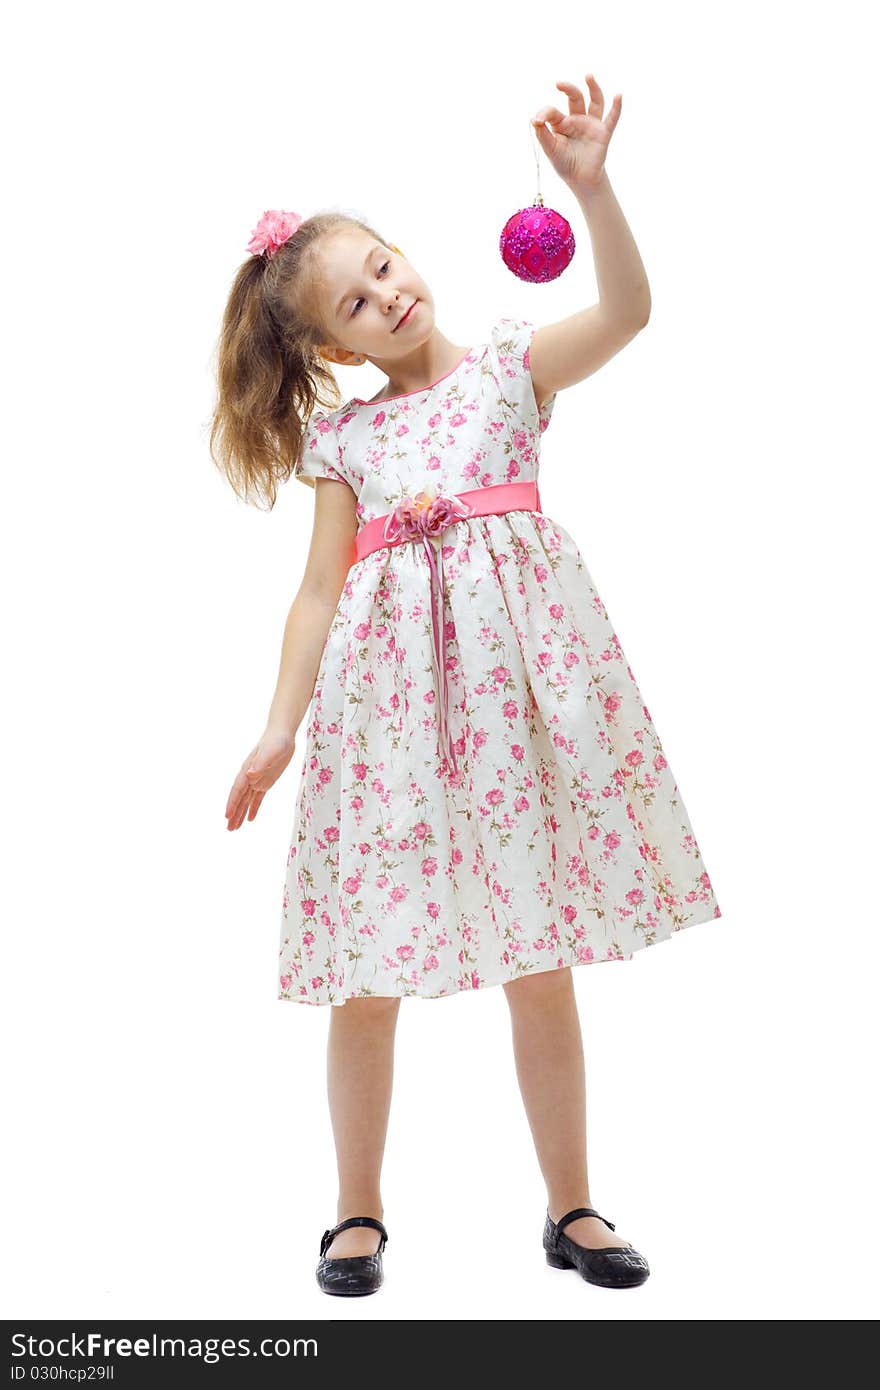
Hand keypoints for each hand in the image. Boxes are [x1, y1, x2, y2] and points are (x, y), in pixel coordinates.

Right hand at [225, 726, 295, 829]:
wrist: (282, 734)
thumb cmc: (276, 741)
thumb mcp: (271, 751)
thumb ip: (260, 763)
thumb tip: (249, 774)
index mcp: (247, 770)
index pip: (237, 790)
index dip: (232, 803)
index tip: (227, 816)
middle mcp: (249, 777)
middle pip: (239, 798)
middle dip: (234, 813)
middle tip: (229, 829)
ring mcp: (256, 779)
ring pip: (246, 801)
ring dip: (240, 814)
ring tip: (235, 828)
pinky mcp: (265, 781)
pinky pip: (257, 798)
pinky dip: (253, 808)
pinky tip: (250, 819)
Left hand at [532, 74, 621, 192]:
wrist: (580, 180)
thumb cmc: (564, 163)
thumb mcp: (550, 149)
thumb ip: (542, 134)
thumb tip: (534, 119)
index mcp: (562, 122)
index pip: (553, 111)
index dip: (545, 113)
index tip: (538, 120)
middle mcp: (577, 119)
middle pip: (575, 98)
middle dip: (568, 89)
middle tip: (559, 84)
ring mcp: (591, 124)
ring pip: (595, 101)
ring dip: (593, 88)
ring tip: (588, 76)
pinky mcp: (603, 133)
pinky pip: (611, 118)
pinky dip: (616, 107)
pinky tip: (618, 96)